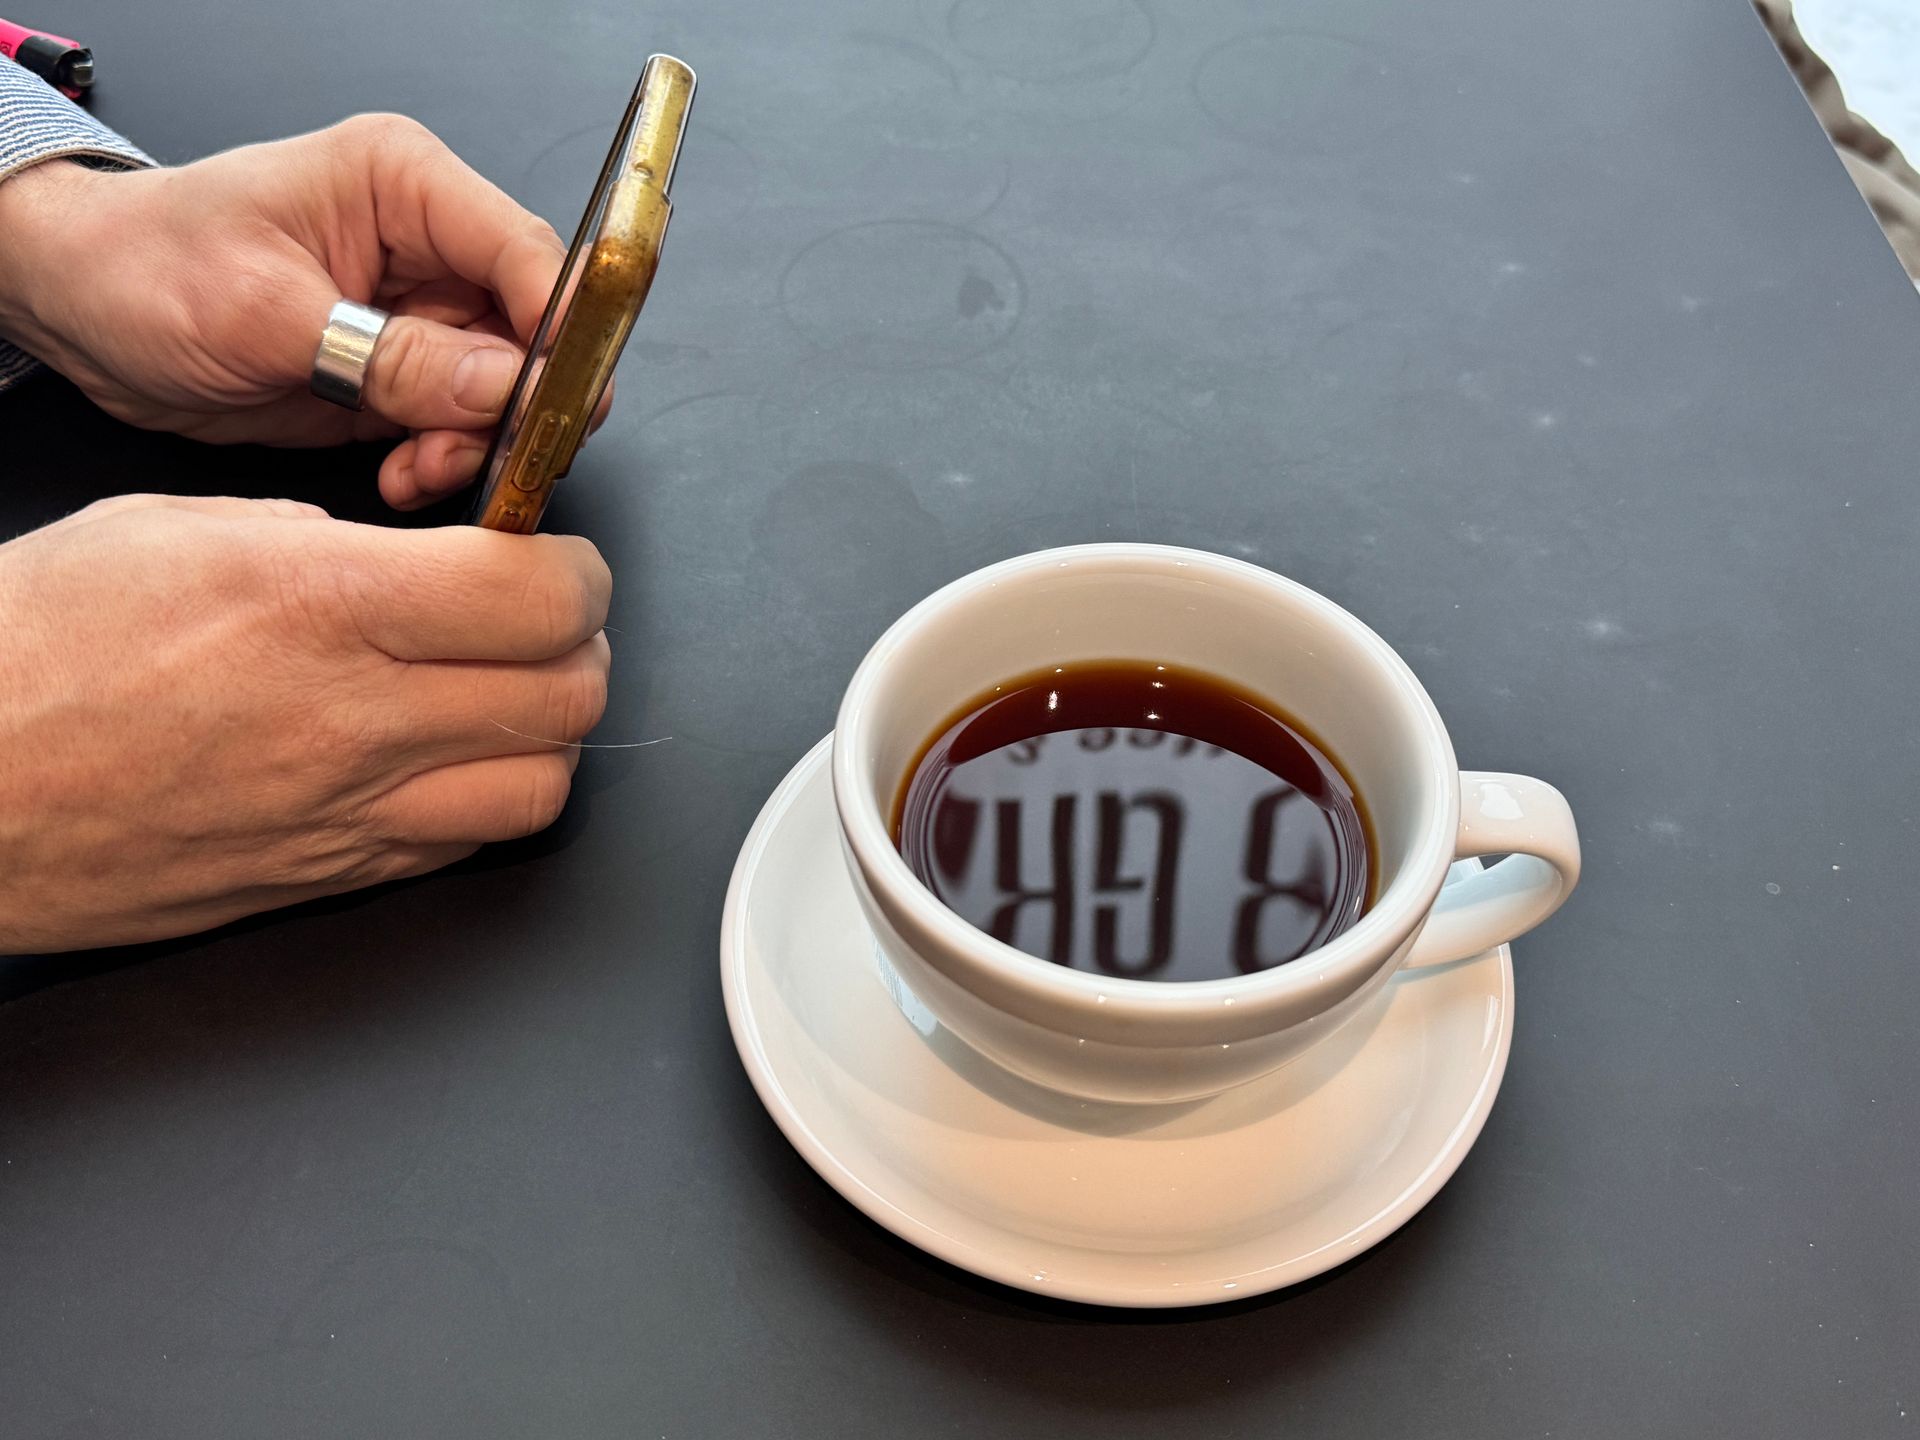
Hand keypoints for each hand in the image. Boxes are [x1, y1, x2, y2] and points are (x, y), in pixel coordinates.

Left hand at [0, 115, 606, 509]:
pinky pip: (462, 426)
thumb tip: (506, 388)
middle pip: (533, 333)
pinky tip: (401, 473)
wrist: (84, 312)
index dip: (561, 332)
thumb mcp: (269, 317)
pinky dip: (443, 460)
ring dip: (473, 445)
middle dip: (514, 407)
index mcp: (403, 184)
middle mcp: (428, 245)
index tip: (561, 403)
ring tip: (417, 468)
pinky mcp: (404, 372)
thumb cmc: (148, 271)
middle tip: (470, 452)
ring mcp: (421, 315)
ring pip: (507, 392)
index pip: (527, 254)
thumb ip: (397, 358)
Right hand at [0, 495, 610, 951]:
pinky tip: (442, 760)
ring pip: (540, 789)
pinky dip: (481, 798)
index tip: (556, 562)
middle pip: (568, 696)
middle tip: (541, 621)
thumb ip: (330, 543)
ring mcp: (345, 815)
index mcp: (320, 605)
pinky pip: (462, 845)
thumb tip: (420, 564)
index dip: (574, 573)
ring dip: (545, 734)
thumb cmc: (31, 650)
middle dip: (578, 647)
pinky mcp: (325, 877)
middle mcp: (352, 720)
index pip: (541, 598)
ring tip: (503, 694)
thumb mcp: (181, 528)